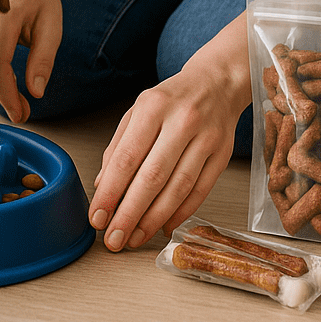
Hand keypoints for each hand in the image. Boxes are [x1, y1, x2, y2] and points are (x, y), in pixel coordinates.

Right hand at [0, 0, 61, 122]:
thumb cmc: (41, 1)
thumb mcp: (53, 27)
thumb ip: (43, 59)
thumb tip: (36, 92)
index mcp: (5, 14)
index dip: (5, 91)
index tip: (19, 113)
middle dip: (2, 95)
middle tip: (24, 112)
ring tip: (20, 98)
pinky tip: (9, 78)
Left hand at [88, 14, 251, 250]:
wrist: (216, 83)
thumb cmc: (170, 99)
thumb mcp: (138, 111)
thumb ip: (118, 146)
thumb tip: (103, 186)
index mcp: (153, 107)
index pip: (127, 157)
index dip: (111, 191)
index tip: (97, 216)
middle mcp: (181, 122)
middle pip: (152, 177)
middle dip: (129, 214)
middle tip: (114, 239)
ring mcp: (206, 139)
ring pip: (177, 189)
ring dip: (153, 220)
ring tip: (134, 238)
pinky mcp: (223, 156)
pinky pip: (200, 192)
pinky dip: (180, 214)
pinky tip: (162, 227)